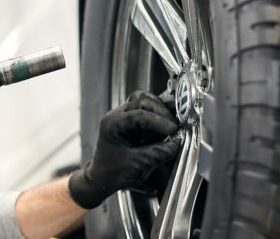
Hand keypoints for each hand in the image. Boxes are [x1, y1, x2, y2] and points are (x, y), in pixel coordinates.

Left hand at [69, 91, 181, 208]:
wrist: (102, 179)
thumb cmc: (112, 172)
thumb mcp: (136, 165)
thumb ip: (157, 153)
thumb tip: (177, 144)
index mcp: (113, 123)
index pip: (139, 114)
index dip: (159, 121)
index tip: (173, 130)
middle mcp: (117, 116)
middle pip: (142, 101)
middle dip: (161, 111)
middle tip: (175, 126)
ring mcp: (125, 118)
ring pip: (145, 103)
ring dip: (161, 111)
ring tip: (174, 124)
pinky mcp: (133, 124)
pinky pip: (148, 113)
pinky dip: (160, 118)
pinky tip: (169, 127)